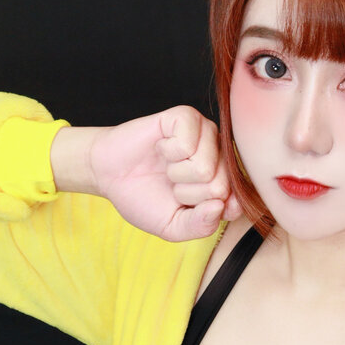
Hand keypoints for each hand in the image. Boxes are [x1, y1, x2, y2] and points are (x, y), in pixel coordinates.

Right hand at [85, 106, 241, 240]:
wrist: (109, 174)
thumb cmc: (143, 198)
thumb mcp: (173, 227)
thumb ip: (200, 226)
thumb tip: (219, 207)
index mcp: (225, 182)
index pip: (236, 204)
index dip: (206, 211)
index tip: (187, 205)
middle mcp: (220, 156)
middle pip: (219, 187)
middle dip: (187, 194)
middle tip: (172, 184)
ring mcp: (206, 134)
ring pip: (204, 167)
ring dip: (176, 174)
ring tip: (167, 167)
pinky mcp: (187, 117)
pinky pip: (186, 145)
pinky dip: (167, 152)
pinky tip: (161, 149)